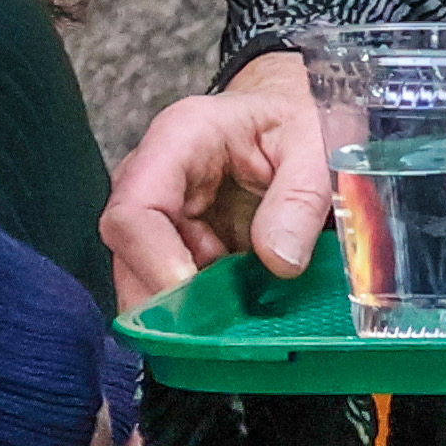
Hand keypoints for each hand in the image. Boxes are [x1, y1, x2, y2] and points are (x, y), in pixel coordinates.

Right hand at [100, 56, 332, 308]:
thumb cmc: (298, 118)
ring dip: (189, 312)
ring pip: (147, 281)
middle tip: (221, 332)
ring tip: (240, 325)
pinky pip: (177, 289)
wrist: (294, 113)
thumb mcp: (315, 144)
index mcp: (181, 139)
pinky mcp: (180, 245)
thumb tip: (279, 261)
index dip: (153, 262)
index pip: (135, 209)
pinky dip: (206, 313)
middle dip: (168, 301)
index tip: (193, 296)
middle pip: (130, 255)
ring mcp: (164, 216)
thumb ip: (300, 197)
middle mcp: (156, 179)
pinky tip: (241, 320)